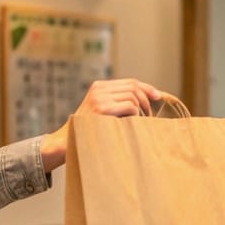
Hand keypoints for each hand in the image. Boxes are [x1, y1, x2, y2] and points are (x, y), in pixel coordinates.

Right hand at [40, 78, 160, 170]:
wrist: (67, 143)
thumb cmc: (88, 131)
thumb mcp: (101, 111)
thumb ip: (117, 102)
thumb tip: (145, 100)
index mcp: (98, 87)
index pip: (130, 82)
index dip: (147, 88)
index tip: (158, 96)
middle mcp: (99, 89)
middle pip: (134, 87)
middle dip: (146, 100)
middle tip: (149, 115)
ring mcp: (99, 98)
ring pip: (133, 97)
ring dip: (142, 110)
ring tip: (139, 122)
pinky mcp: (102, 109)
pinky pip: (130, 107)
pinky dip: (136, 116)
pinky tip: (131, 125)